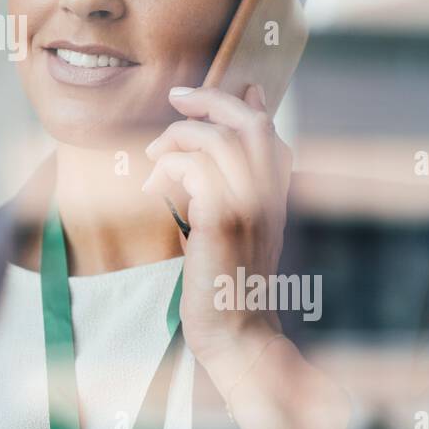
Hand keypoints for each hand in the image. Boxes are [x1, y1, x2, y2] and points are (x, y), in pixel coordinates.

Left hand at [141, 84, 292, 363]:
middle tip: (176, 99)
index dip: (237, 102)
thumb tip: (213, 151)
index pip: (265, 129)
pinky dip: (169, 166)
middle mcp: (269, 194)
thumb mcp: (237, 226)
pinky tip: (154, 186)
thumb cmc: (227, 280)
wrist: (236, 331)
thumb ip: (231, 186)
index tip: (202, 97)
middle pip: (248, 123)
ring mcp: (249, 205)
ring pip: (217, 140)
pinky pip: (195, 168)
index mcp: (275, 193)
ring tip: (155, 156)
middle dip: (209, 101)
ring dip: (178, 137)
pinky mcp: (222, 219)